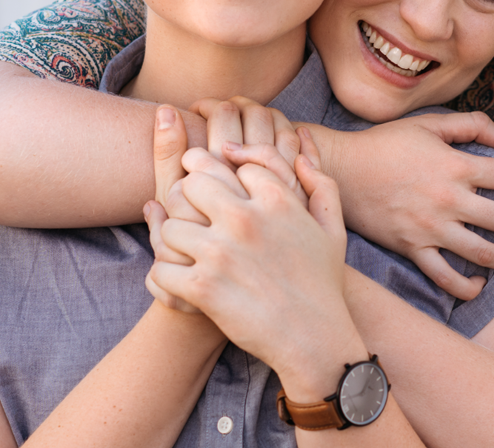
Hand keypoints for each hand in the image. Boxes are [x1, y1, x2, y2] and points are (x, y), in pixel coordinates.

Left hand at [149, 130, 355, 379]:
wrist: (316, 341)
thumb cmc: (324, 285)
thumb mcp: (333, 229)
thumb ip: (321, 184)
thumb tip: (302, 152)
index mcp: (276, 198)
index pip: (228, 162)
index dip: (219, 173)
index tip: (213, 192)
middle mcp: (246, 218)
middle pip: (191, 182)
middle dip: (188, 198)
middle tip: (191, 217)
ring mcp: (221, 252)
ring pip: (169, 224)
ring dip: (173, 240)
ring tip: (186, 254)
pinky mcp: (203, 287)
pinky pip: (160, 268)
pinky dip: (165, 277)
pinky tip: (180, 283)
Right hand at [314, 112, 493, 299]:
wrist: (340, 171)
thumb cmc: (385, 143)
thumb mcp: (430, 124)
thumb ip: (473, 126)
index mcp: (455, 166)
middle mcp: (448, 201)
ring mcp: (431, 229)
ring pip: (484, 254)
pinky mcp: (412, 249)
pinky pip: (444, 276)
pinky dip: (466, 286)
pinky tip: (479, 284)